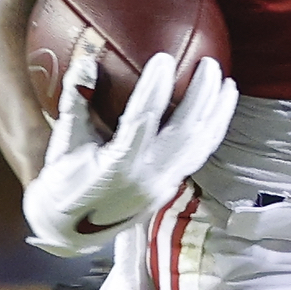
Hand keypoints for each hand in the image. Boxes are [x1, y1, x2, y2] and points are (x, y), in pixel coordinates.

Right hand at [21, 37, 238, 255]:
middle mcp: (146, 179)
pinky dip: (212, 131)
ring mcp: (162, 186)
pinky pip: (198, 156)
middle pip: (185, 133)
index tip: (164, 58)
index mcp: (116, 167)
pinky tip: (218, 111)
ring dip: (217, 114)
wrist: (69, 230)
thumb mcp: (63, 142)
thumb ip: (75, 101)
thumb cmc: (62, 181)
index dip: (154, 89)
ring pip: (200, 147)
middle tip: (210, 63)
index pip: (141, 121)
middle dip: (201, 96)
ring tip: (228, 84)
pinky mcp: (170, 189)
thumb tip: (87, 60)